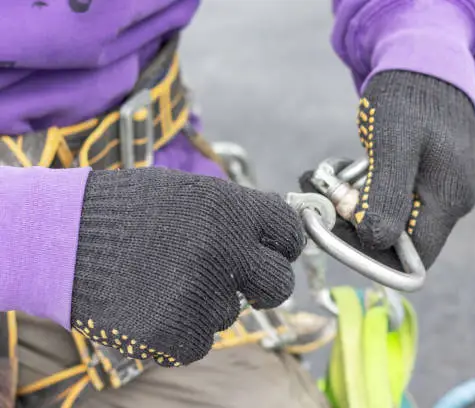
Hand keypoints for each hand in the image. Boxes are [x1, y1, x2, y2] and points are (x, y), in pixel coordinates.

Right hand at [70, 168, 303, 365]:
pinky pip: (201, 341)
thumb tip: (277, 234)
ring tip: (166, 279)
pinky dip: (183, 329)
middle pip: (280, 283)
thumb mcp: (190, 193)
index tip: (276, 249)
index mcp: (231, 211)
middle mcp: (224, 252)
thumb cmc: (129, 210)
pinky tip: (154, 303)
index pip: (290, 233)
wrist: (65, 238)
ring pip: (232, 313)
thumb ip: (237, 213)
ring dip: (209, 302)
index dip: (284, 244)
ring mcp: (201, 296)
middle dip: (265, 282)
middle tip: (242, 279)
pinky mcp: (176, 336)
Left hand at [302, 70, 474, 268]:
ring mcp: (435, 193)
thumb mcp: (394, 141)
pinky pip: (386, 201)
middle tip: (317, 199)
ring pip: (386, 221)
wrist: (425, 61)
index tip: (331, 229)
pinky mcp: (420, 180)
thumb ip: (387, 193)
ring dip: (349, 208)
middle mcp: (447, 204)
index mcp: (449, 200)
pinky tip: (339, 172)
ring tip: (321, 179)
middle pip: (395, 242)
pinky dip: (358, 193)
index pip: (411, 259)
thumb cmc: (410, 97)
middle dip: (351, 227)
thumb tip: (376, 241)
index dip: (369, 256)